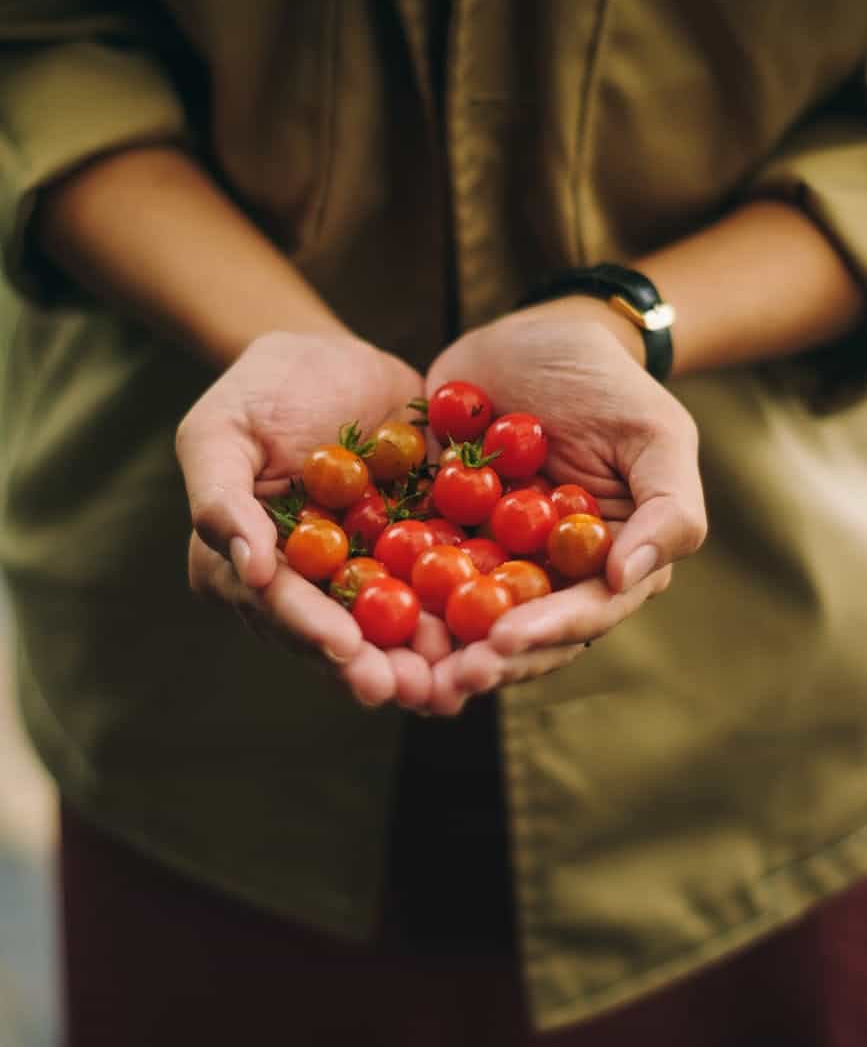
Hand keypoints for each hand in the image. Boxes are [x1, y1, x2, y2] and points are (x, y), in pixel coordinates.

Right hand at [176, 331, 438, 708]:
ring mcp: (363, 574)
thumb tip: (247, 569)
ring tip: (455, 680)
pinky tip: (496, 629)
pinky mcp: (413, 554)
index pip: (278, 606)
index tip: (345, 647)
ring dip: (422, 659)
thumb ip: (220, 497)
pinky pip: (439, 588)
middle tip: (409, 688)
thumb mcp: (220, 430)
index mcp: (249, 567)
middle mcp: (307, 586)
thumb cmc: (261, 389)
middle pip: (338, 636)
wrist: (333, 358)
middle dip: (373, 667)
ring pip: (391, 628)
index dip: (310, 629)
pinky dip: (465, 612)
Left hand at [422, 302, 706, 707]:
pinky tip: (359, 607)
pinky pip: (410, 568)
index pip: (581, 614)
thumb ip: (666, 509)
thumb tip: (625, 578)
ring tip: (397, 668)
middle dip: (480, 660)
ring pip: (460, 617)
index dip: (544, 634)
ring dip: (431, 648)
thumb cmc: (608, 382)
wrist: (535, 334)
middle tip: (441, 679)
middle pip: (516, 633)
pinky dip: (389, 591)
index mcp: (606, 564)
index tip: (503, 643)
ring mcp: (489, 555)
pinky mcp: (437, 530)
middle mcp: (546, 573)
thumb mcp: (655, 434)